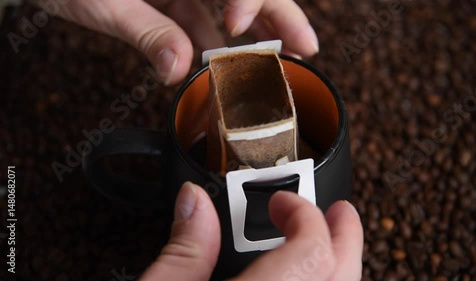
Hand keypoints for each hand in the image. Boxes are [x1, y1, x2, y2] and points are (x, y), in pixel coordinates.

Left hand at [54, 0, 318, 85]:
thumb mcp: (104, 3)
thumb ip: (146, 32)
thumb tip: (180, 70)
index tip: (240, 26)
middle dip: (278, 15)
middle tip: (304, 46)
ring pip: (230, 4)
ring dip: (252, 34)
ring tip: (275, 60)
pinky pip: (201, 18)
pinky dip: (212, 42)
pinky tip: (221, 63)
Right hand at [140, 182, 362, 280]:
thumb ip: (184, 248)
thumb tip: (194, 199)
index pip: (310, 254)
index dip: (303, 216)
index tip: (282, 201)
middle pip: (342, 279)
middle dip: (347, 239)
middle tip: (340, 213)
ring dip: (341, 264)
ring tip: (330, 240)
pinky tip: (306, 274)